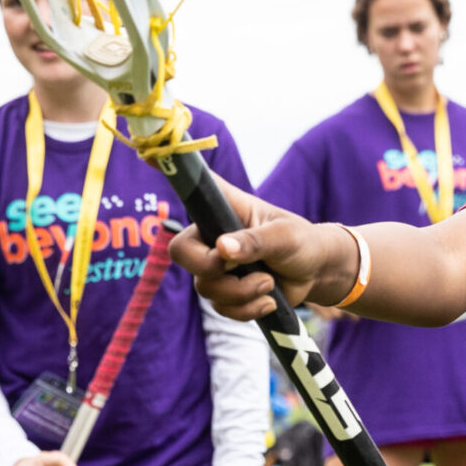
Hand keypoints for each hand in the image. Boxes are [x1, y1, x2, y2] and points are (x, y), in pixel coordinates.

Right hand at [168, 181, 353, 320]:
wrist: (316, 274)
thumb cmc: (302, 242)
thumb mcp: (284, 237)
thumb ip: (255, 242)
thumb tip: (223, 250)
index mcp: (224, 208)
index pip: (192, 188)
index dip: (170, 173)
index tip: (149, 155)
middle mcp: (212, 234)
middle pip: (181, 253)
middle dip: (211, 270)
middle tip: (241, 269)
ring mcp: (216, 264)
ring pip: (206, 288)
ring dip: (241, 293)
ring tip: (268, 283)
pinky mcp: (226, 290)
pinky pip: (221, 308)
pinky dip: (246, 310)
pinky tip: (267, 300)